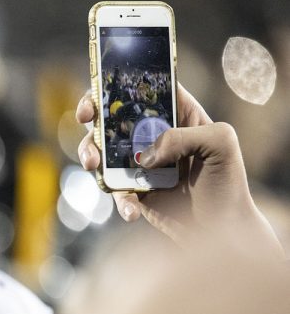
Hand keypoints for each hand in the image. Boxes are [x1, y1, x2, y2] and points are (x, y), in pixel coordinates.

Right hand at [75, 84, 281, 257]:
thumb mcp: (220, 142)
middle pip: (112, 117)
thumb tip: (146, 155)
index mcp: (175, 114)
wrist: (221, 228)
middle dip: (93, 117)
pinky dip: (119, 201)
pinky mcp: (131, 191)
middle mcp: (153, 135)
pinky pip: (113, 191)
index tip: (101, 94)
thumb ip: (184, 136)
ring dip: (91, 155)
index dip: (116, 85)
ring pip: (102, 152)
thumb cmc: (227, 181)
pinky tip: (132, 211)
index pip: (143, 89)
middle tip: (85, 120)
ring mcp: (139, 164)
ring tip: (94, 166)